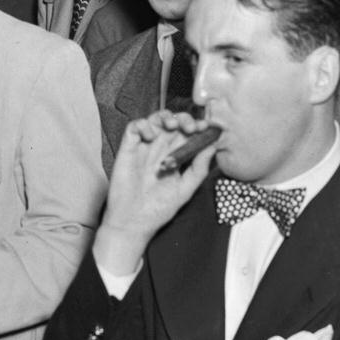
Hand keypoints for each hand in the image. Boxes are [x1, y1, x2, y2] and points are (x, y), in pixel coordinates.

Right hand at [94, 111, 219, 274]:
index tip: (206, 128)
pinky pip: (134, 127)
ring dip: (165, 117)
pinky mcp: (128, 148)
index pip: (188, 134)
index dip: (197, 127)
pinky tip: (150, 136)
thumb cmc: (157, 209)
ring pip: (155, 120)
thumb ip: (198, 169)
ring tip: (172, 126)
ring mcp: (144, 147)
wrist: (133, 223)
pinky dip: (144, 125)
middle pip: (174, 122)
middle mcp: (160, 149)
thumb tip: (212, 147)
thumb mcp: (184, 190)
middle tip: (191, 127)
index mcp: (175, 157)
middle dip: (184, 119)